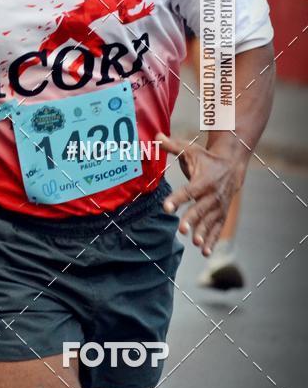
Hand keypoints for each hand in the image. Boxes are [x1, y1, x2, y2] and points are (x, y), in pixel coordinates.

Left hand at [157, 132, 244, 256]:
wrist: (232, 165)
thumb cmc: (206, 158)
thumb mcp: (190, 149)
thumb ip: (172, 145)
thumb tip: (155, 136)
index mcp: (202, 180)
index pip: (188, 191)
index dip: (177, 199)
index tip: (167, 207)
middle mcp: (211, 195)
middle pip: (200, 209)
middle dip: (192, 220)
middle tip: (182, 230)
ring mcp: (218, 206)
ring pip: (210, 221)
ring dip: (202, 233)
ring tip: (194, 243)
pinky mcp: (221, 214)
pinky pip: (217, 229)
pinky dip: (211, 240)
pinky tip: (204, 252)